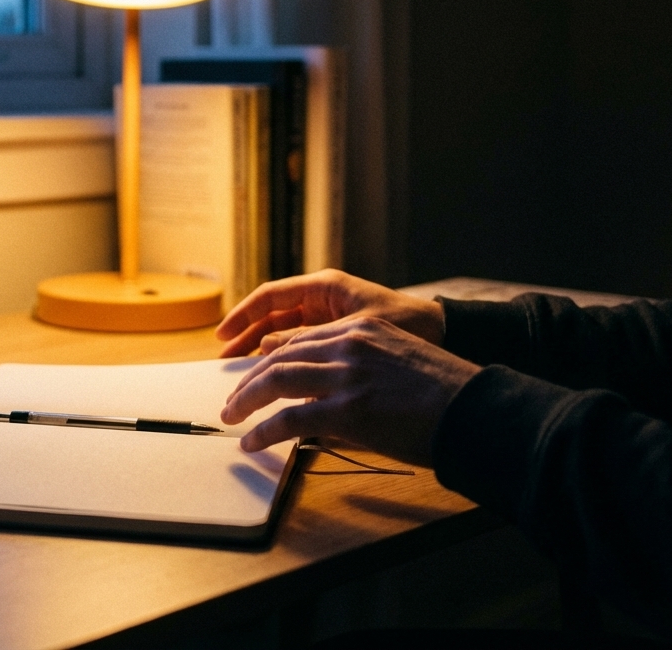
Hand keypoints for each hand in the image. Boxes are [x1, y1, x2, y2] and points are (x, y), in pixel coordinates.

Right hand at [216, 269, 445, 357]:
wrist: (449, 337)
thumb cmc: (413, 325)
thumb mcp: (358, 331)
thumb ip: (312, 339)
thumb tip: (267, 350)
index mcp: (326, 287)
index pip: (270, 297)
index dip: (242, 316)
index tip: (222, 336)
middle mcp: (324, 300)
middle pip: (272, 318)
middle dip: (246, 339)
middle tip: (224, 363)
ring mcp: (331, 320)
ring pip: (284, 336)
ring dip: (262, 355)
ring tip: (242, 379)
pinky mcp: (340, 341)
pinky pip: (303, 350)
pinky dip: (287, 364)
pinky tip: (275, 385)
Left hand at [220, 316, 480, 466]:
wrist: (476, 409)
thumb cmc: (447, 394)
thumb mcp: (400, 362)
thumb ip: (362, 366)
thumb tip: (330, 392)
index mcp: (363, 329)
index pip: (301, 338)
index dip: (271, 357)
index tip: (255, 373)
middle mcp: (350, 344)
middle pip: (280, 356)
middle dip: (250, 379)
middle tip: (233, 399)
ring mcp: (347, 375)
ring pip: (276, 380)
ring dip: (246, 400)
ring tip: (231, 417)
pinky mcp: (348, 410)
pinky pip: (290, 420)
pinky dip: (264, 432)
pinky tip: (252, 444)